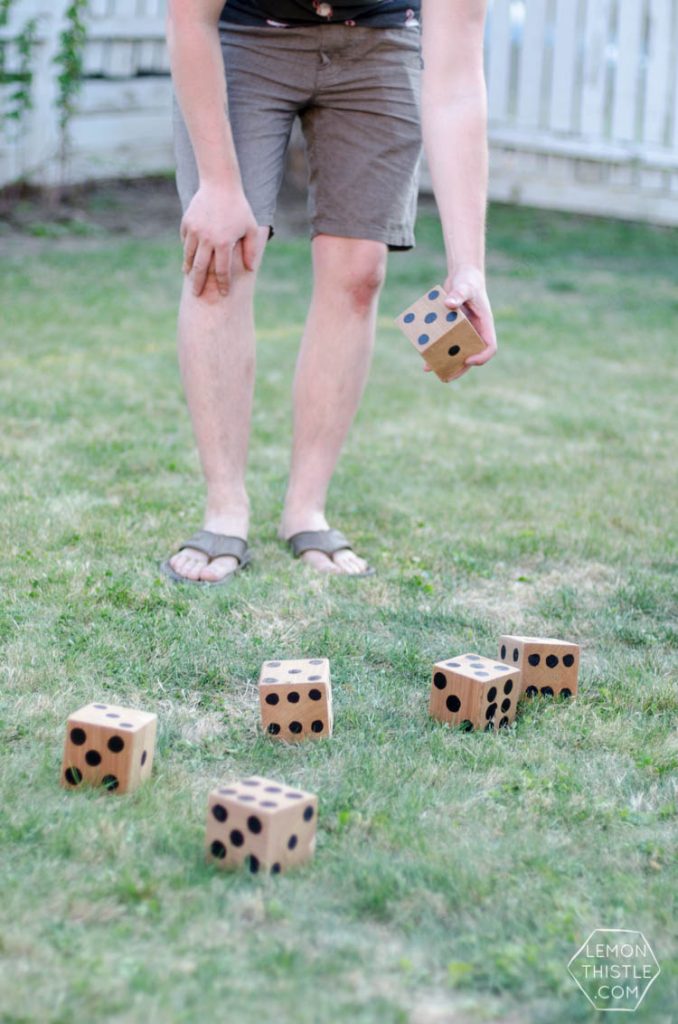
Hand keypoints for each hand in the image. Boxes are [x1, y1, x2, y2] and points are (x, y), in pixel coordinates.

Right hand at [180, 182, 259, 296]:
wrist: (220, 184)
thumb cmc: (239, 208)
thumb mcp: (250, 228)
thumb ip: (250, 250)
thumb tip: (250, 269)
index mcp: (224, 243)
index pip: (222, 271)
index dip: (223, 284)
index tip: (223, 294)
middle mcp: (207, 239)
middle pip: (201, 268)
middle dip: (198, 284)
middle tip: (196, 295)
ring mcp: (195, 231)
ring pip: (189, 256)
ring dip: (189, 268)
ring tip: (189, 276)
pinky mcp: (187, 223)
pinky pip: (186, 241)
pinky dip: (187, 250)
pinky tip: (189, 256)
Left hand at [424, 266, 497, 380]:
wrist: (462, 276)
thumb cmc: (468, 281)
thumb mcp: (464, 286)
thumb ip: (458, 294)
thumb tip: (449, 304)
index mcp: (485, 325)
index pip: (490, 347)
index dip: (481, 357)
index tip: (467, 360)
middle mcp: (475, 332)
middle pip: (471, 356)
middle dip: (459, 368)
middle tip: (446, 378)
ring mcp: (464, 332)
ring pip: (456, 353)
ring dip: (444, 363)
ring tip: (429, 369)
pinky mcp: (452, 329)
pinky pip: (446, 343)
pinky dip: (435, 349)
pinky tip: (423, 354)